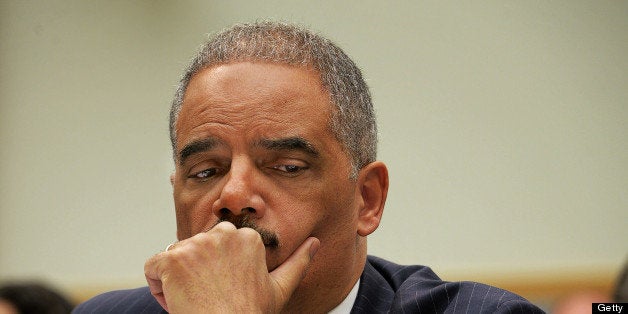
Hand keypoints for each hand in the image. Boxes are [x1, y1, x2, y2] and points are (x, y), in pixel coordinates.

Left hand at [144, 222, 319, 312]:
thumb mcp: (279, 289)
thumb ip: (298, 262)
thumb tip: (316, 243)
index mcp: (247, 238)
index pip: (217, 246)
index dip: (216, 271)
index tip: (223, 292)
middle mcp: (221, 235)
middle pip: (195, 248)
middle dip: (195, 270)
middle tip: (208, 298)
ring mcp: (195, 245)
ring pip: (173, 258)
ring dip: (176, 280)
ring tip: (194, 302)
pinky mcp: (172, 258)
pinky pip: (152, 267)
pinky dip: (156, 285)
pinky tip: (176, 301)